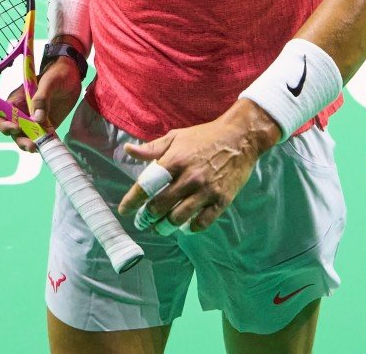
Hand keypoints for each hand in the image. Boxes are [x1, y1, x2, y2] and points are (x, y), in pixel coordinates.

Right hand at [0, 51, 82, 152]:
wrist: (72, 76)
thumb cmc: (57, 74)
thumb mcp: (49, 82)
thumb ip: (41, 98)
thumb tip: (37, 118)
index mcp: (17, 101)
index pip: (1, 116)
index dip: (3, 125)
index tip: (15, 128)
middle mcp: (22, 113)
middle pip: (13, 132)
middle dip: (19, 139)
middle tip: (31, 144)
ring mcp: (34, 121)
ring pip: (26, 138)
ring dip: (30, 145)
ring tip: (39, 147)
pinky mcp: (47, 127)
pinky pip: (41, 139)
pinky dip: (43, 144)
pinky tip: (49, 146)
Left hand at [117, 100, 280, 232]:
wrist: (241, 137)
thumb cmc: (205, 136)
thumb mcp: (176, 137)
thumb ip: (152, 148)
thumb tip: (127, 150)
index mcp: (175, 161)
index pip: (147, 186)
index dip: (132, 201)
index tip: (124, 210)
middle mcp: (189, 178)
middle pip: (160, 206)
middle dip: (147, 217)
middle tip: (143, 220)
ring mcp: (206, 190)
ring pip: (178, 218)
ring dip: (165, 226)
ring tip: (160, 226)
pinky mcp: (222, 200)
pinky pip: (202, 222)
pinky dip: (190, 228)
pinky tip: (185, 226)